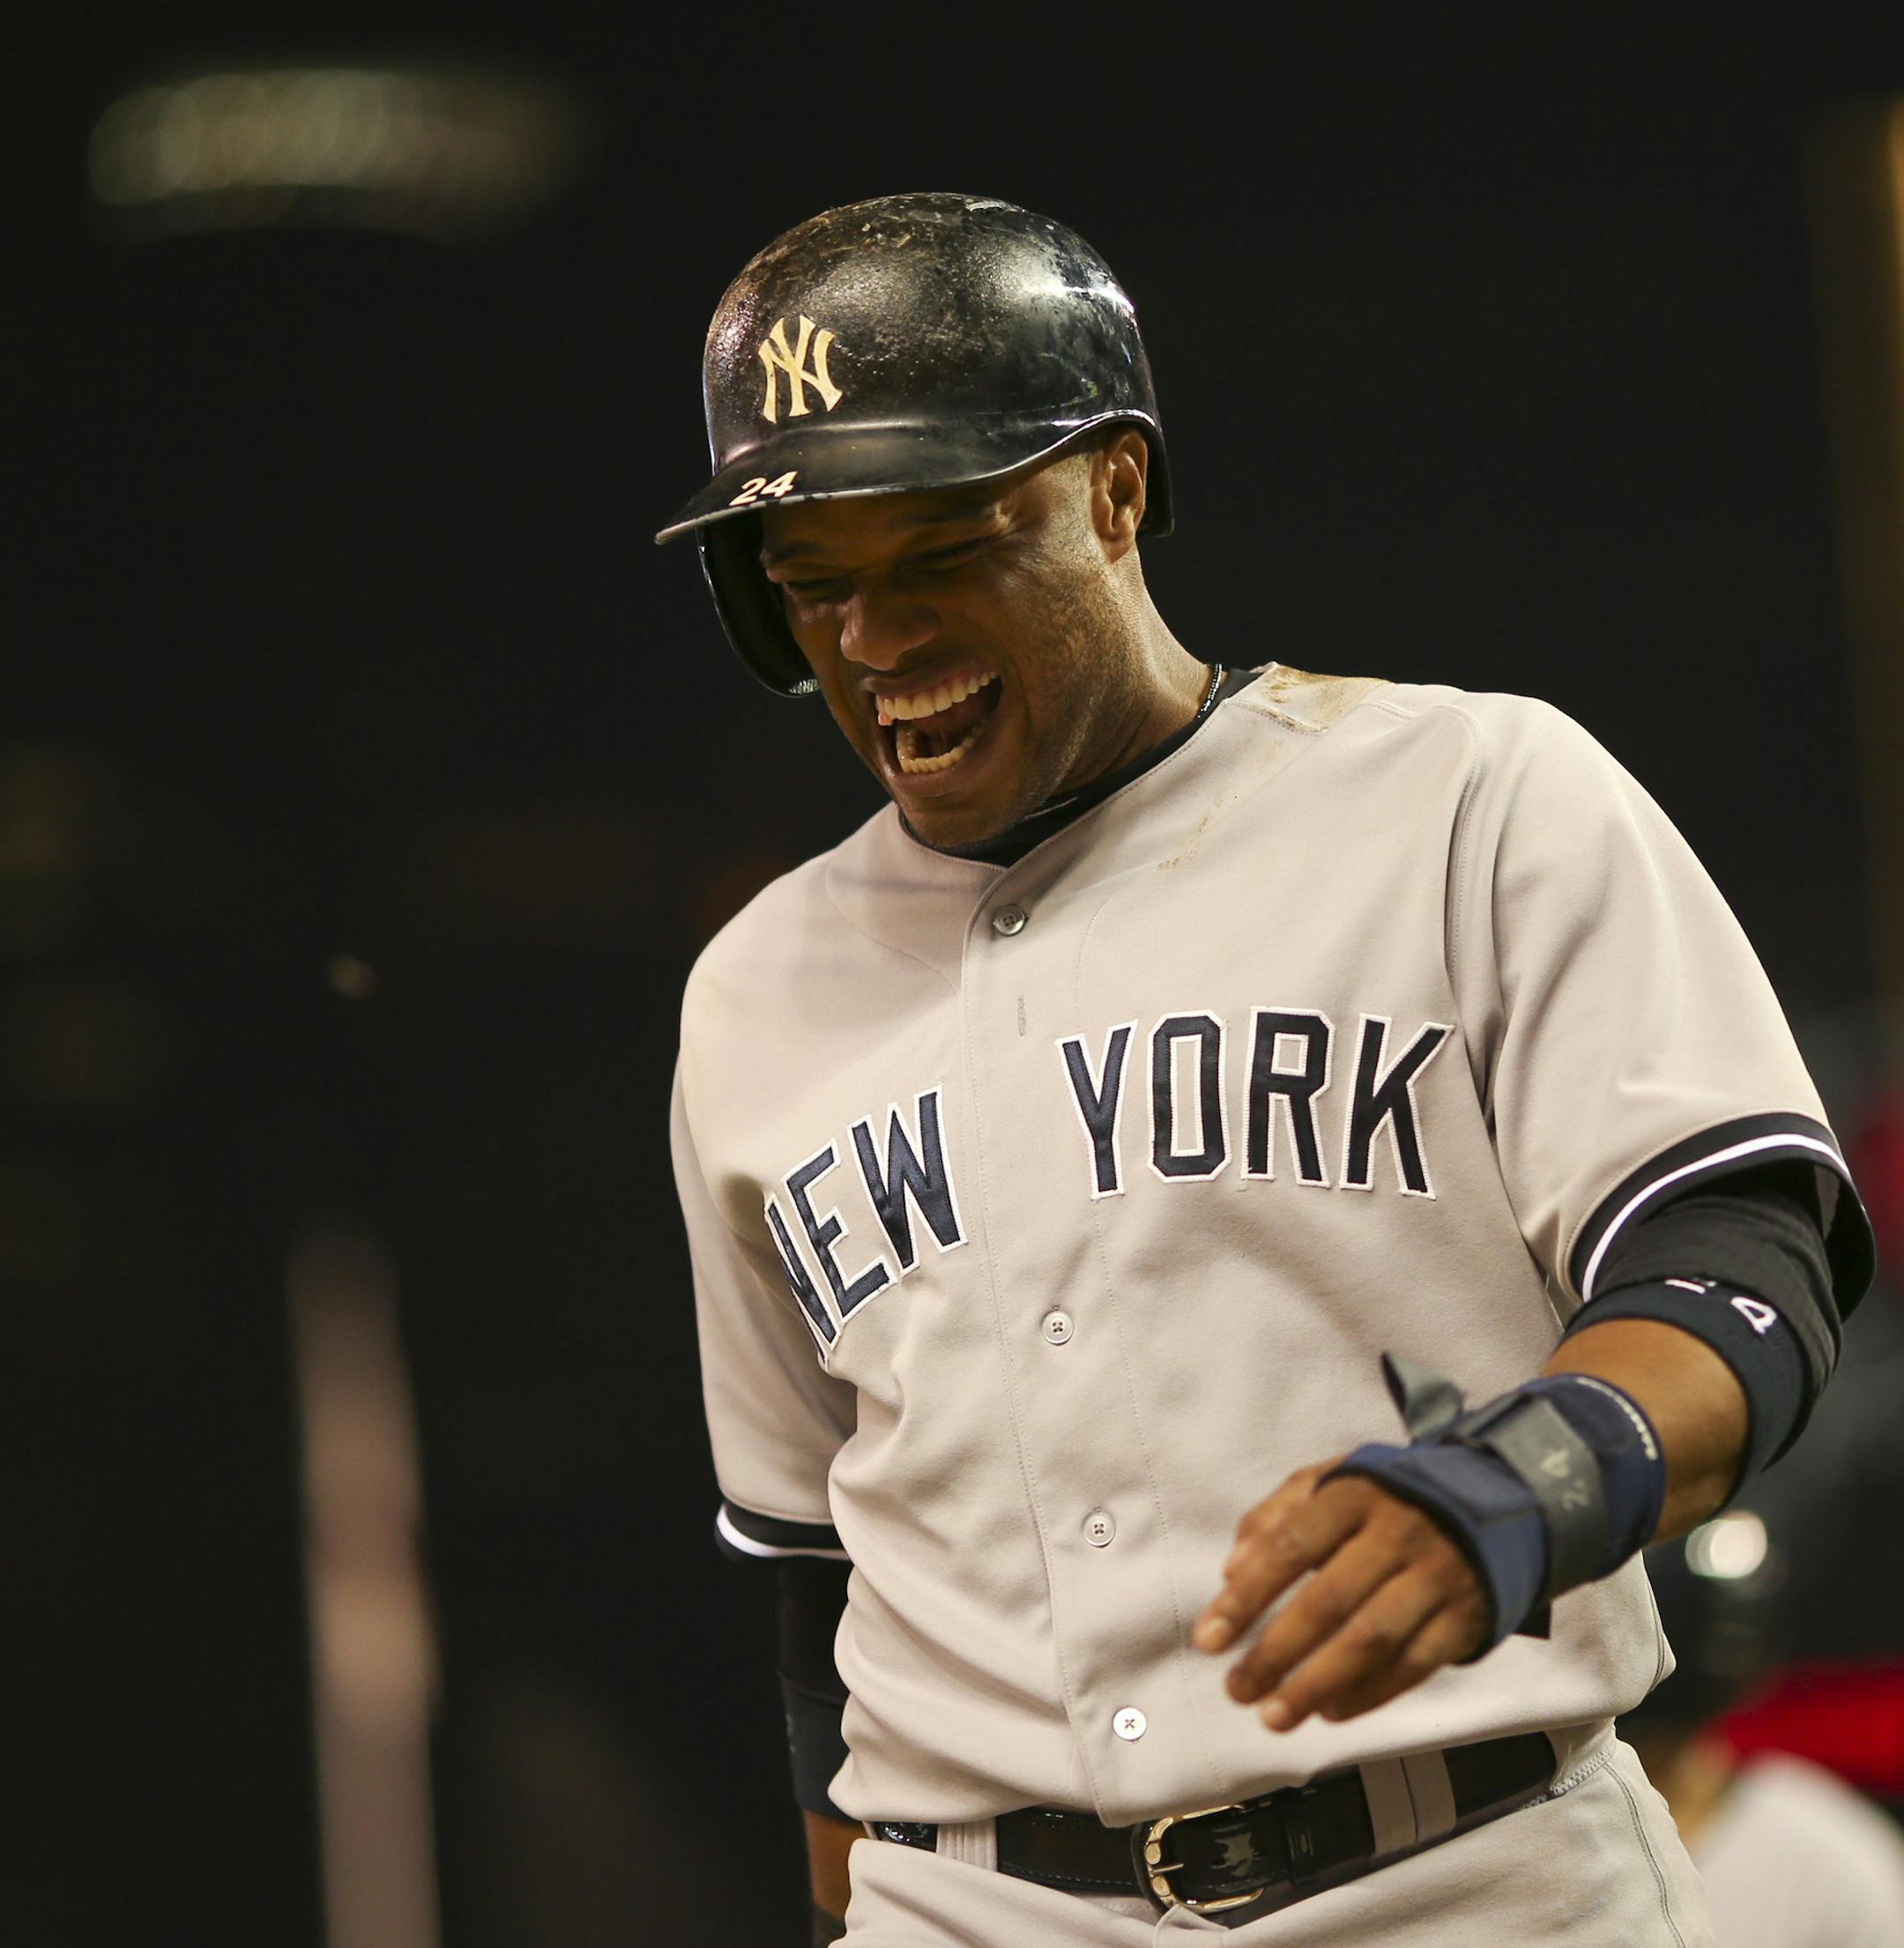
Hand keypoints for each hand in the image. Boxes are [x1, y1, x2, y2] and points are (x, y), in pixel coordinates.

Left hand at [1192, 1463, 1488, 1731]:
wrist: (1489, 1504)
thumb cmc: (1381, 1500)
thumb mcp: (1327, 1483)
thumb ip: (1273, 1519)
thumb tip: (1231, 1573)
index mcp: (1353, 1495)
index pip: (1290, 1547)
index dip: (1247, 1597)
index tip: (1208, 1641)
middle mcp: (1397, 1533)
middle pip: (1329, 1601)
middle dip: (1276, 1653)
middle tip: (1236, 1691)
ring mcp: (1435, 1578)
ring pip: (1371, 1640)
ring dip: (1317, 1684)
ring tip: (1273, 1716)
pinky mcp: (1465, 1618)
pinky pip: (1413, 1666)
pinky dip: (1369, 1694)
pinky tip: (1328, 1711)